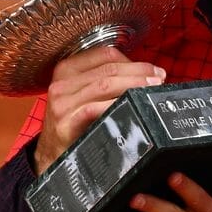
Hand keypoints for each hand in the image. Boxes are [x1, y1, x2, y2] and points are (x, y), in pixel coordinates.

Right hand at [33, 46, 164, 173]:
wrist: (52, 157)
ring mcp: (61, 102)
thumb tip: (145, 74)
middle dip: (139, 72)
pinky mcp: (64, 123)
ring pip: (104, 85)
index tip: (153, 69)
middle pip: (108, 69)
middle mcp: (62, 82)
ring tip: (151, 89)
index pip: (105, 55)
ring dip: (133, 86)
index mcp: (67, 69)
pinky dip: (116, 104)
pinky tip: (133, 107)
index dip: (133, 60)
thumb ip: (106, 81)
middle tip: (159, 79)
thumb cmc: (75, 125)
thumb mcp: (84, 96)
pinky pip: (94, 109)